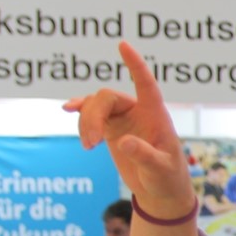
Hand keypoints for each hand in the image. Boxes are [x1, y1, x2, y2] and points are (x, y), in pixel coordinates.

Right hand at [63, 42, 191, 217]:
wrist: (160, 191)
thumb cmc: (168, 179)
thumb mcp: (160, 170)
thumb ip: (145, 156)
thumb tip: (123, 141)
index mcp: (156, 116)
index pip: (146, 84)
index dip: (135, 65)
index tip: (123, 45)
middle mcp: (139, 112)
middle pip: (107, 97)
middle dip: (93, 116)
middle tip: (91, 144)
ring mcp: (123, 118)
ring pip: (95, 105)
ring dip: (86, 122)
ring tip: (88, 147)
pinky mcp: (110, 128)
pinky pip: (91, 112)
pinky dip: (80, 112)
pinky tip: (68, 109)